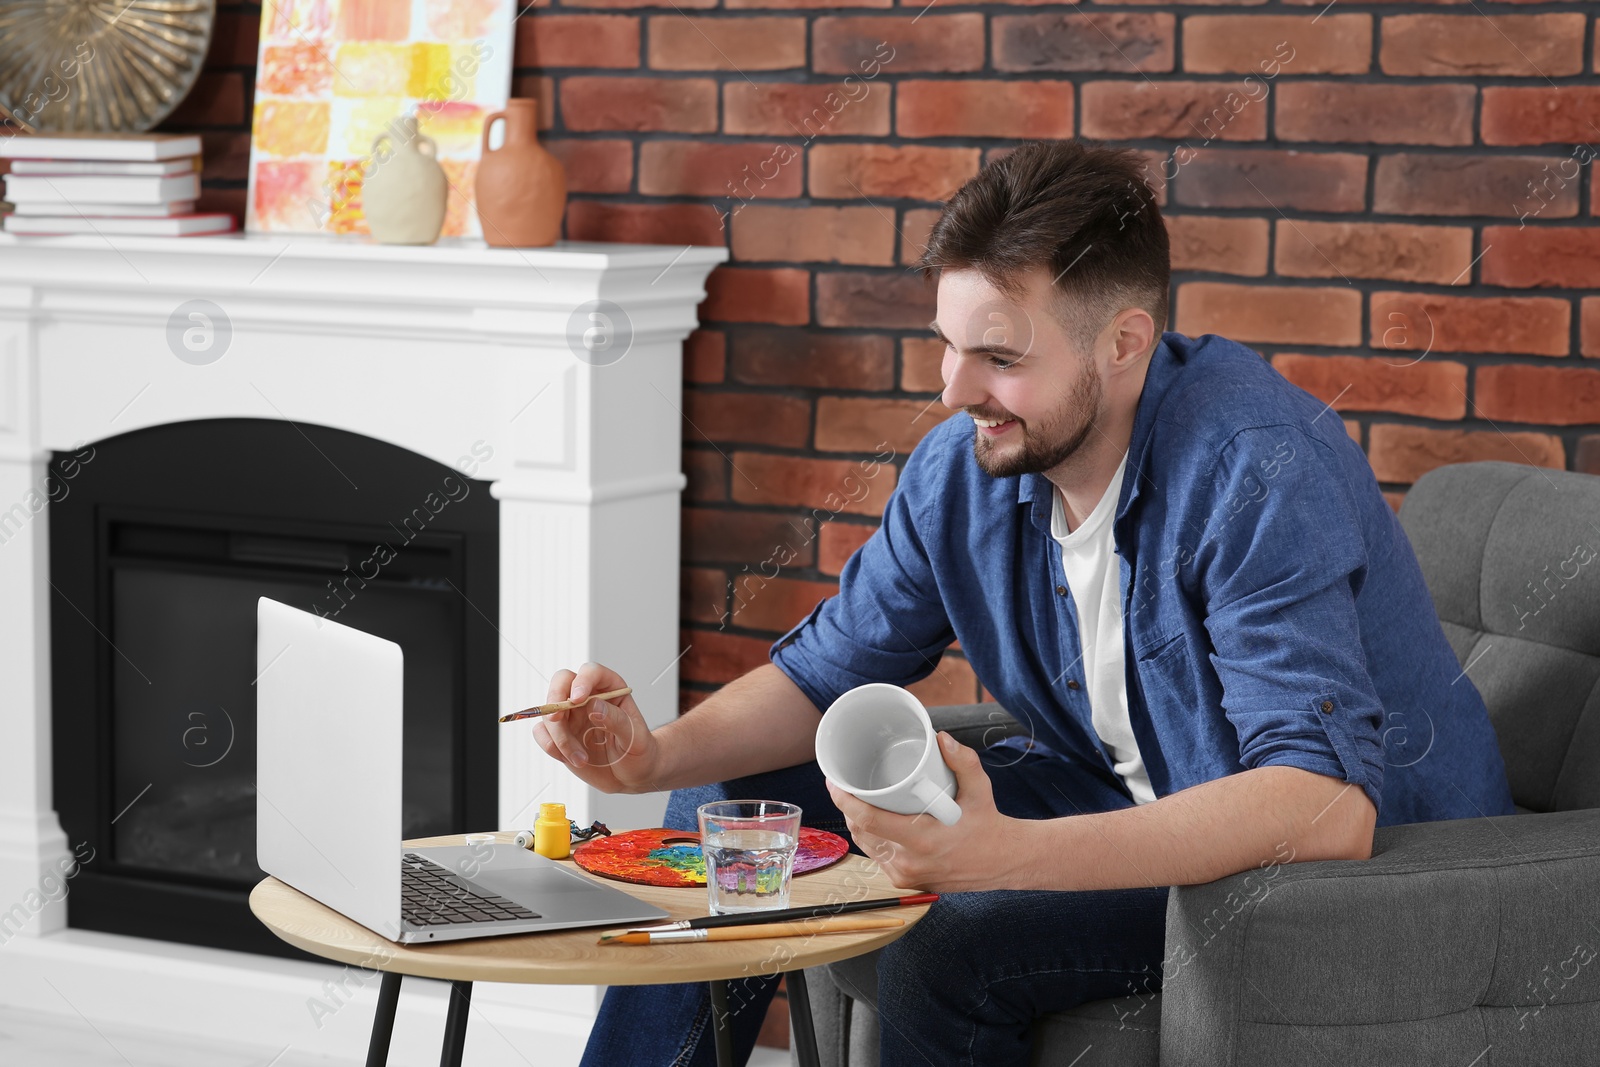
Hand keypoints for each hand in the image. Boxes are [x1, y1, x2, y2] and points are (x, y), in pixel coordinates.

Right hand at [530, 662, 661, 793]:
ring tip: (581, 758)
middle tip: (555, 719)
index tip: (578, 698)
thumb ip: (616, 720)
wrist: (631, 775)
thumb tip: (594, 705)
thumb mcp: (636, 737)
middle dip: (554, 698)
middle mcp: (587, 698)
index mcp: (610, 690)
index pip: (592, 672)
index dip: (582, 680)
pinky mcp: (560, 735)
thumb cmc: (639, 751)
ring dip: (559, 736)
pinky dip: (550, 745)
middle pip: (562, 682)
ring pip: (550, 712)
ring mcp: (572, 716)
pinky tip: (571, 758)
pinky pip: (542, 732)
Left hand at [825, 732, 1029, 892]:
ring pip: (867, 846)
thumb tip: (940, 737)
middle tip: (843, 784)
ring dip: (857, 823)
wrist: (1003, 862)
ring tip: (854, 799)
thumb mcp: (979, 789)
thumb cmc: (988, 823)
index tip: (834, 782)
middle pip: (861, 832)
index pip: (868, 820)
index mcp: (922, 840)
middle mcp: (910, 862)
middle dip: (847, 808)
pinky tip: (869, 823)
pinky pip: (879, 858)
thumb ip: (963, 761)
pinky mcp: (908, 882)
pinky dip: (872, 839)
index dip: (843, 800)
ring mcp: (907, 876)